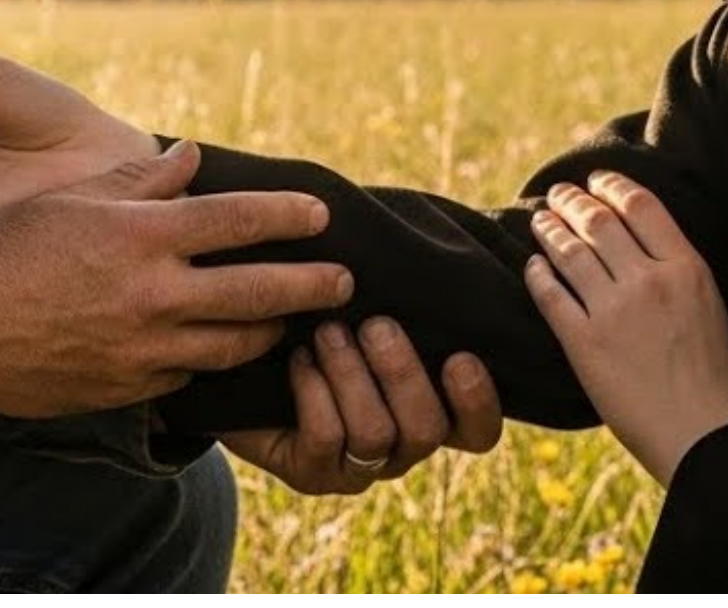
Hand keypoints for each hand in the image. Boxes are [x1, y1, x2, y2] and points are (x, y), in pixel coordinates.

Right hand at [0, 139, 354, 416]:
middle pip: (258, 292)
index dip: (288, 216)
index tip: (323, 213)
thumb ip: (141, 180)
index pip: (239, 221)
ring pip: (233, 344)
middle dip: (311, 287)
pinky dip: (213, 359)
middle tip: (345, 282)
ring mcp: (143, 350)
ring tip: (293, 320)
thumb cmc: (5, 250)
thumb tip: (192, 156)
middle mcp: (154, 296)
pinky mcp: (127, 389)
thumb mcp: (73, 198)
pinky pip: (189, 374)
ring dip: (270, 330)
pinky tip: (224, 348)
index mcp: (143, 237)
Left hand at [220, 316, 502, 494]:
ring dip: (351, 375)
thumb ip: (401, 296)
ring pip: (374, 435)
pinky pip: (326, 439)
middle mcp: (401, 444)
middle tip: (376, 325)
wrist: (249, 360)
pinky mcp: (312, 472)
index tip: (460, 357)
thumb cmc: (324, 320)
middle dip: (401, 373)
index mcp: (430, 408)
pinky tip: (300, 358)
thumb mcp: (366, 307)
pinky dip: (314, 392)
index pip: (478, 431)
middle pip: (427, 431)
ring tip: (328, 331)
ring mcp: (357, 466)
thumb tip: (421, 254)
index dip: (477, 402)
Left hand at [524, 171, 727, 486]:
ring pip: (569, 252)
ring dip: (549, 230)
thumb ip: (675, 267)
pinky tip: (533, 265)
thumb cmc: (714, 375)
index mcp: (686, 268)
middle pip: (598, 221)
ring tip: (540, 221)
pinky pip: (550, 295)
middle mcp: (648, 281)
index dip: (611, 185)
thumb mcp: (710, 304)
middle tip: (558, 194)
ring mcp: (614, 311)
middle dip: (571, 201)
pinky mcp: (585, 344)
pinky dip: (537, 273)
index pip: (640, 205)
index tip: (595, 181)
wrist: (705, 438)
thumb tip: (637, 236)